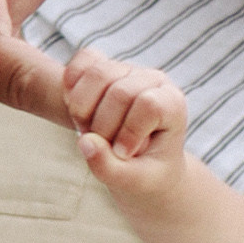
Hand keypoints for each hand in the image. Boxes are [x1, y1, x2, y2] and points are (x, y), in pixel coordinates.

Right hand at [65, 48, 189, 204]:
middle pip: (119, 92)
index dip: (129, 131)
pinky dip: (71, 86)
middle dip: (102, 127)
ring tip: (89, 132)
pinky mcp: (105, 66)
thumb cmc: (144, 174)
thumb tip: (85, 142)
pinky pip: (83, 60)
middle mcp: (153, 80)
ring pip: (97, 73)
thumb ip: (110, 168)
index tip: (124, 155)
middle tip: (102, 148)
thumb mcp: (133, 182)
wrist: (139, 165)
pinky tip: (75, 111)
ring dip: (82, 110)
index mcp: (172, 105)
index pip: (148, 104)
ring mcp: (128, 69)